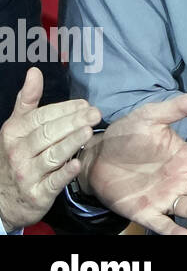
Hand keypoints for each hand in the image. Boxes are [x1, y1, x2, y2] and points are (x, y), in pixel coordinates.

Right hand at [0, 68, 97, 229]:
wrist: (3, 199)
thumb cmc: (17, 155)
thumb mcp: (16, 127)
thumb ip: (27, 100)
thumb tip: (34, 71)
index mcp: (14, 133)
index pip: (41, 117)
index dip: (64, 109)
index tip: (85, 103)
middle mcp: (18, 153)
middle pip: (48, 134)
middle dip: (73, 122)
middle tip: (95, 114)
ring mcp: (26, 175)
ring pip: (51, 156)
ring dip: (70, 143)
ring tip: (88, 132)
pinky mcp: (37, 194)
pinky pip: (52, 183)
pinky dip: (64, 173)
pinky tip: (77, 163)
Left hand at [81, 87, 186, 235]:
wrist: (95, 155)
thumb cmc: (127, 134)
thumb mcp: (151, 117)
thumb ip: (178, 108)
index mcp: (186, 157)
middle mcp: (181, 179)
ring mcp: (164, 197)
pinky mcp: (144, 211)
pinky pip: (161, 224)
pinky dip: (173, 231)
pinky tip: (185, 236)